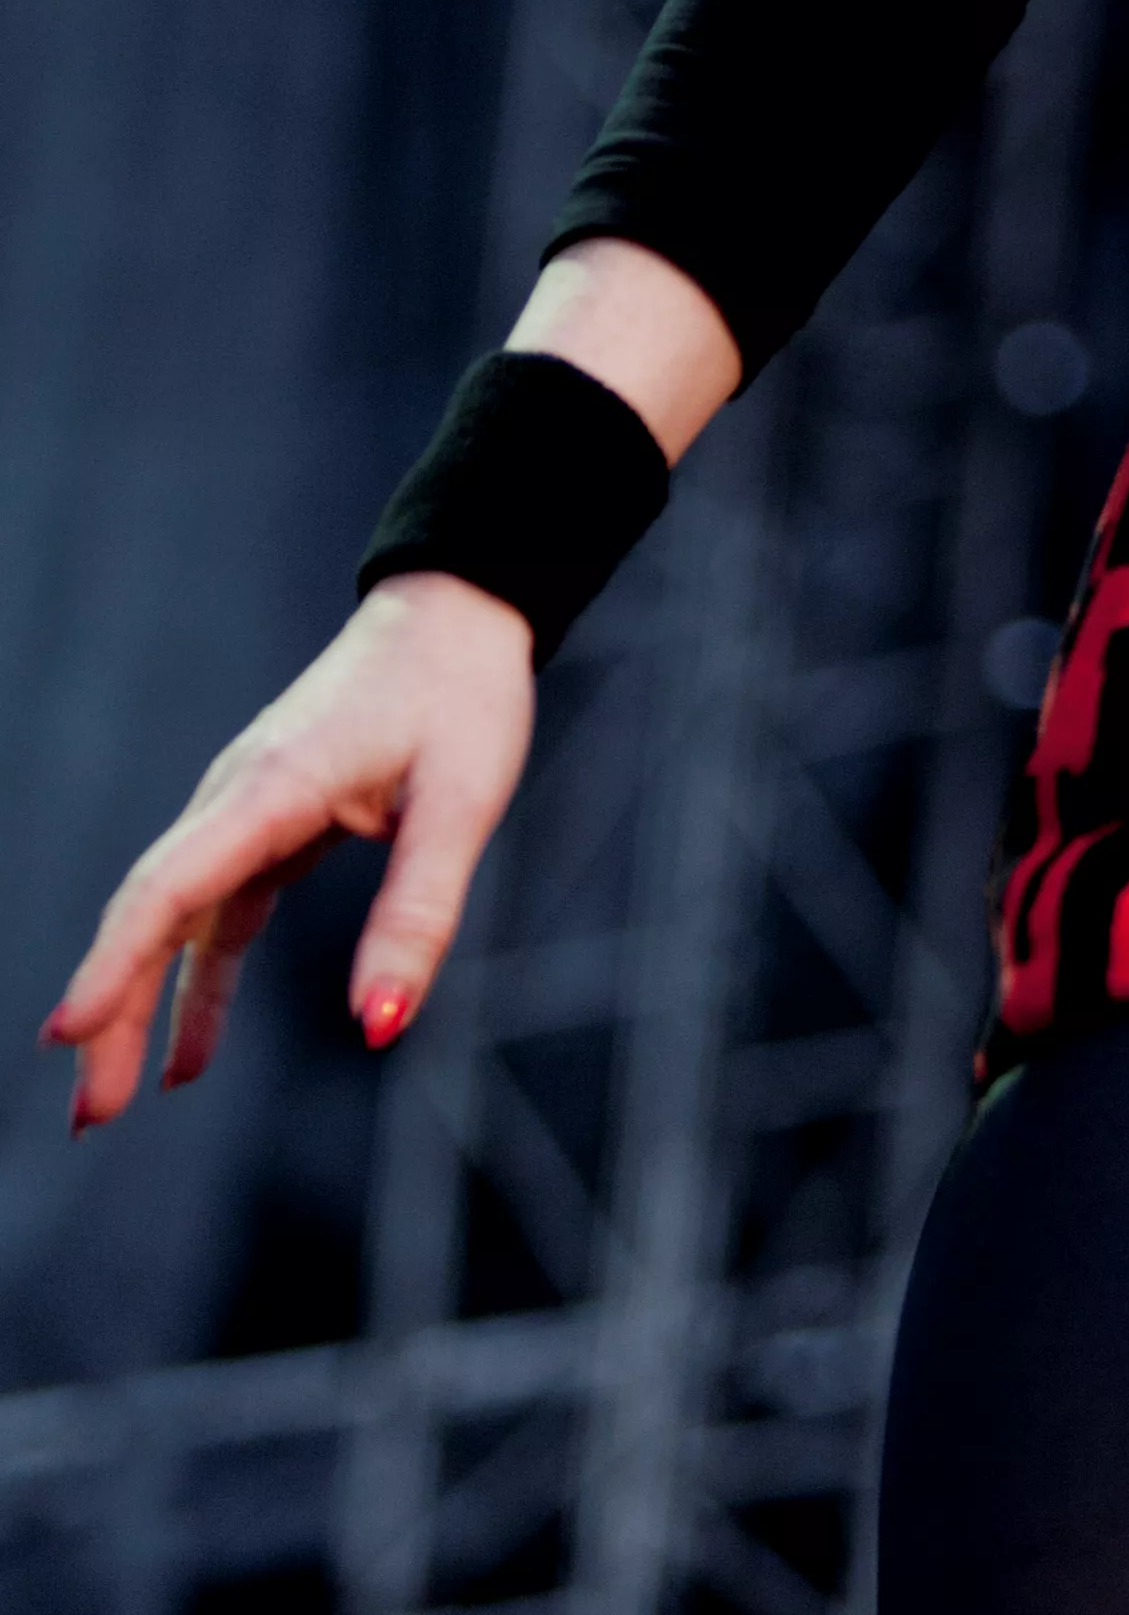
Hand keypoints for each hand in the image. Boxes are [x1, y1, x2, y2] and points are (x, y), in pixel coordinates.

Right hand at [42, 572, 534, 1130]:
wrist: (457, 611)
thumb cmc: (460, 694)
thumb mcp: (461, 803)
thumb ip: (417, 912)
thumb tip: (378, 1024)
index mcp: (271, 785)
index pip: (170, 884)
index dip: (115, 963)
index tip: (67, 1032)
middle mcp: (239, 796)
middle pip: (154, 914)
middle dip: (113, 1013)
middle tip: (89, 1116)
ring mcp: (248, 808)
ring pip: (176, 919)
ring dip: (142, 1006)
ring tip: (113, 1101)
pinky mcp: (271, 820)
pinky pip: (219, 911)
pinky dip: (200, 978)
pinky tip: (189, 1052)